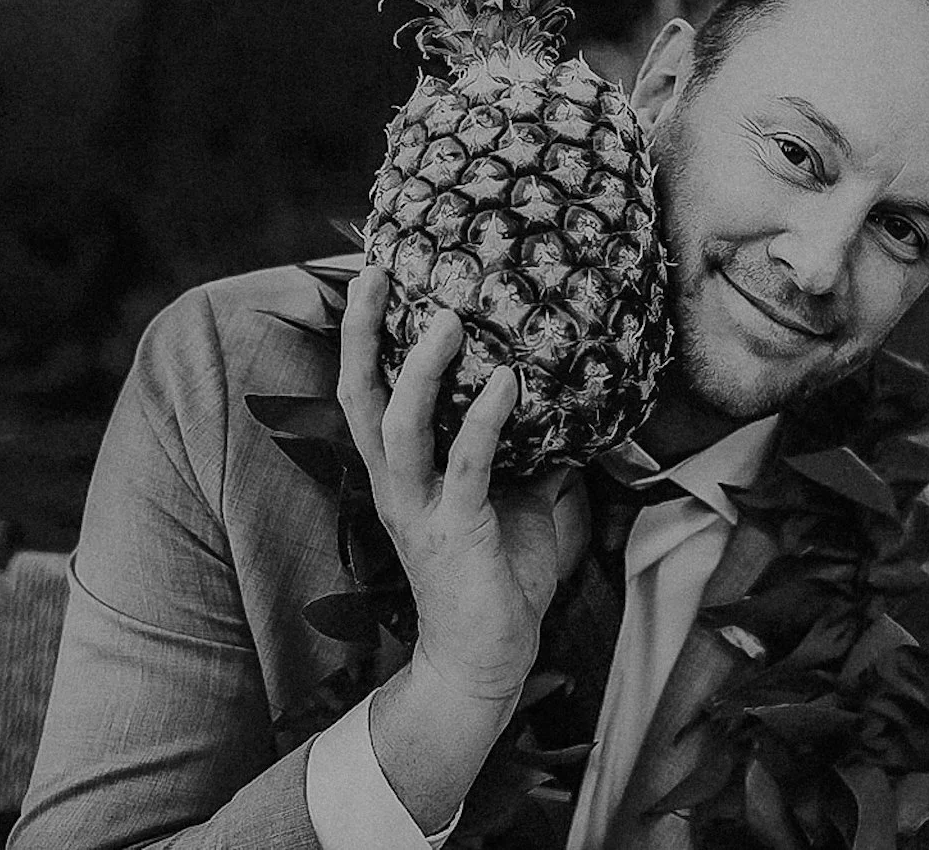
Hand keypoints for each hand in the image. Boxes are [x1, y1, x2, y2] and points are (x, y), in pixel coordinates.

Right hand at [337, 265, 567, 705]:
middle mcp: (395, 483)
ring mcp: (419, 509)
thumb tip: (569, 394)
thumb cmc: (497, 572)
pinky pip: (465, 468)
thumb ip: (527, 445)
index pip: (365, 389)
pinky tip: (505, 385)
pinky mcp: (456, 534)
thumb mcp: (515, 493)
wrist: (485, 657)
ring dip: (421, 370)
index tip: (373, 274)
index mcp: (400, 470)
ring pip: (401, 427)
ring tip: (451, 319)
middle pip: (360, 396)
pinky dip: (483, 423)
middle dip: (365, 334)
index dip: (363, 334)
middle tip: (379, 272)